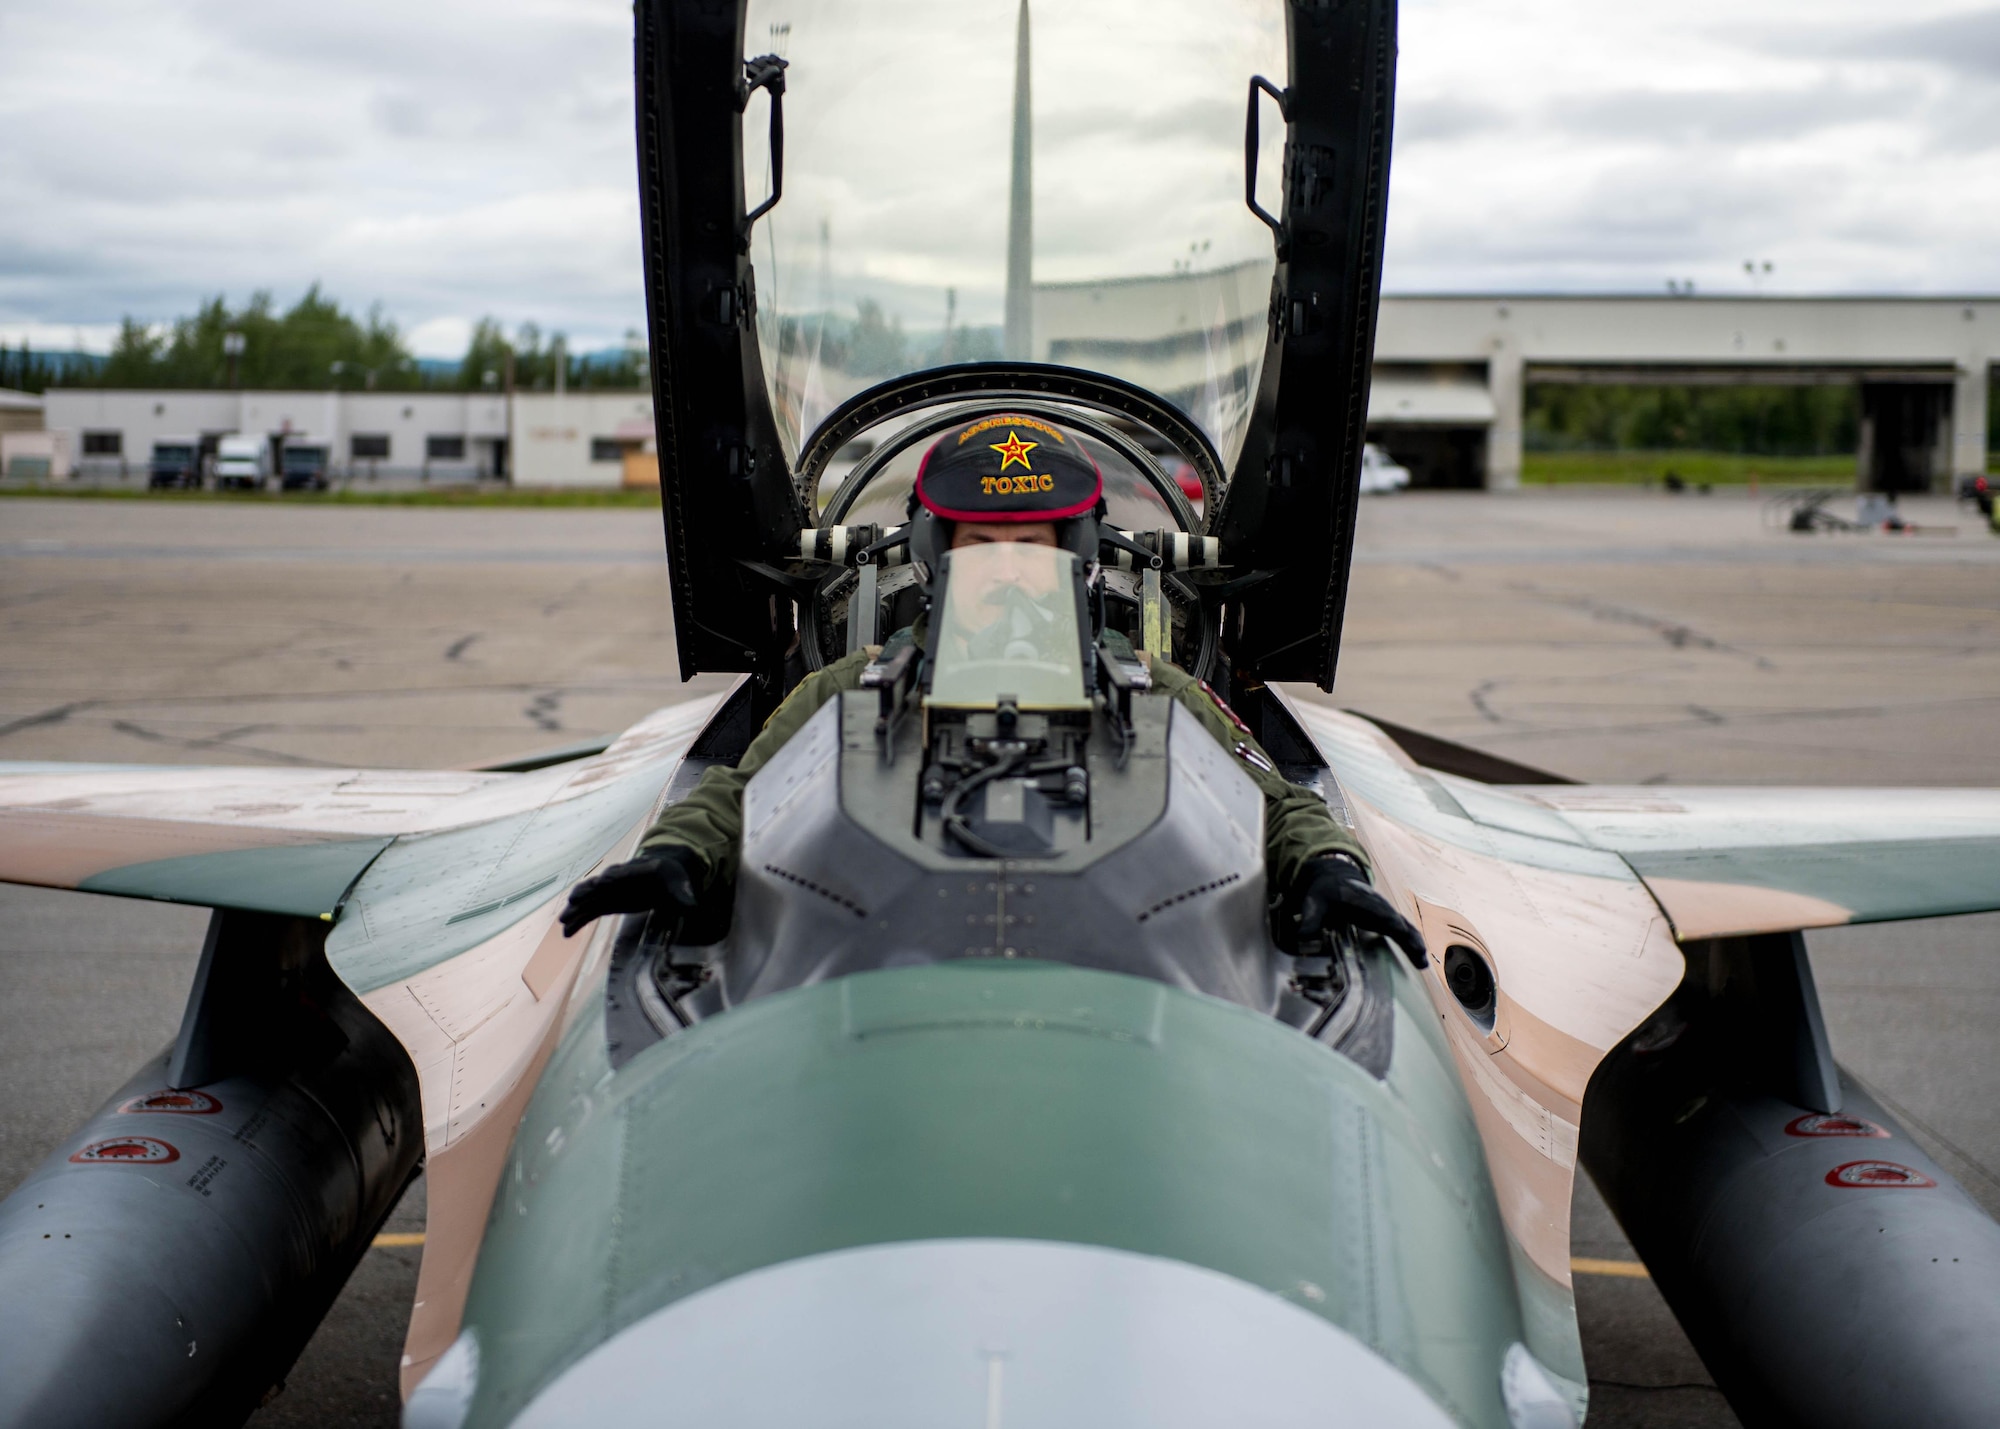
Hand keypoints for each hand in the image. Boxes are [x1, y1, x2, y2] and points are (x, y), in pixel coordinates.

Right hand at [560, 847, 703, 937]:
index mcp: (635, 871)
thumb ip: (683, 894)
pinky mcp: (606, 903)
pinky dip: (579, 920)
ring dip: (577, 909)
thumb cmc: (670, 875)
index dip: (612, 879)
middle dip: (587, 892)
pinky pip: (589, 912)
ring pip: (589, 899)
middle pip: (599, 884)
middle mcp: (617, 880)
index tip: (601, 884)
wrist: (662, 875)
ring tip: (563, 921)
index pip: (622, 874)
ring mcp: (609, 892)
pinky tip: (567, 933)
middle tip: (574, 901)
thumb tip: (694, 907)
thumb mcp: (678, 882)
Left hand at [1292, 856, 1427, 967]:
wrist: (1333, 877)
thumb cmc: (1324, 891)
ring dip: (1414, 944)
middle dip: (1409, 938)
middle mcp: (1378, 907)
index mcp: (1362, 901)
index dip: (1390, 922)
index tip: (1400, 932)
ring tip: (1423, 963)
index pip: (1379, 912)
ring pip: (1404, 928)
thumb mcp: (1313, 903)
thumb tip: (1304, 940)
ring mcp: (1384, 913)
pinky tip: (1420, 960)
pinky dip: (1412, 943)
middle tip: (1420, 955)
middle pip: (1398, 922)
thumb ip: (1309, 921)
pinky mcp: (1385, 921)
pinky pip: (1403, 932)